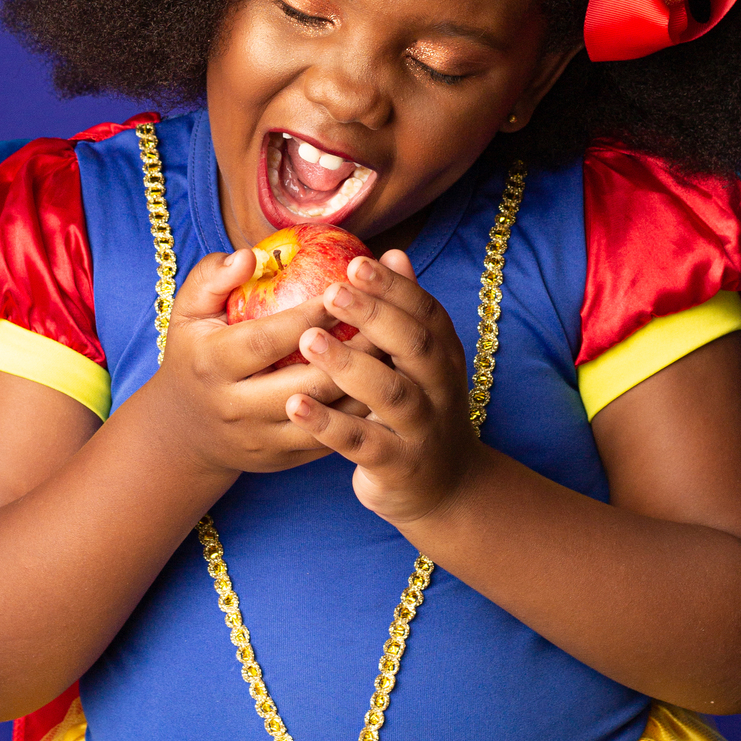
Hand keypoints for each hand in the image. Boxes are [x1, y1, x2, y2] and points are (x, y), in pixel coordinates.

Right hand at [152, 249, 372, 479]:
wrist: (183, 430)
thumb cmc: (195, 354)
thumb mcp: (188, 312)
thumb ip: (213, 277)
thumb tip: (250, 255)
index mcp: (212, 365)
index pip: (267, 340)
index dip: (310, 316)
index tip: (346, 289)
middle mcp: (235, 408)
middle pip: (306, 384)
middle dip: (351, 353)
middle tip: (386, 321)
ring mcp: (260, 440)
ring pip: (326, 417)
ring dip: (364, 385)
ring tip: (392, 351)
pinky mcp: (281, 460)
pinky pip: (329, 439)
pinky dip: (359, 414)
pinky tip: (381, 384)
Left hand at [284, 250, 484, 527]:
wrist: (445, 488)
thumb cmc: (418, 408)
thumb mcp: (421, 361)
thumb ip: (405, 310)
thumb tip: (393, 253)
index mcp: (444, 354)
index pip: (426, 312)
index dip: (394, 287)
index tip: (356, 262)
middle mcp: (440, 388)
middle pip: (415, 345)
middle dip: (376, 315)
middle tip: (332, 291)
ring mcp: (422, 428)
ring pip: (390, 394)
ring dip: (350, 366)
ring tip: (309, 341)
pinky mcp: (398, 465)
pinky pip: (362, 443)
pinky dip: (330, 424)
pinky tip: (296, 404)